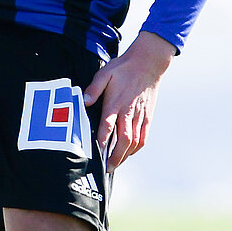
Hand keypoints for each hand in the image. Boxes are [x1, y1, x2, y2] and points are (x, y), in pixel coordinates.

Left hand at [83, 31, 176, 169]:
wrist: (148, 63)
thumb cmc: (123, 68)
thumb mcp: (104, 73)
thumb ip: (93, 89)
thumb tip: (83, 101)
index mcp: (116, 103)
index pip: (108, 126)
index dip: (102, 141)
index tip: (96, 154)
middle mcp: (128, 112)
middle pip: (123, 140)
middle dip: (115, 156)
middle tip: (107, 168)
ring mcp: (140, 116)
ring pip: (134, 141)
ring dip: (125, 155)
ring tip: (115, 164)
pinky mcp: (147, 116)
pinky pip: (143, 137)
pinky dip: (136, 148)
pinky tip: (129, 153)